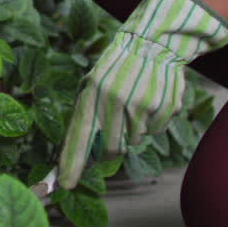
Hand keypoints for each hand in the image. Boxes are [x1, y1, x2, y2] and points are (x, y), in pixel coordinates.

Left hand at [57, 0, 227, 189]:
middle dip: (107, 151)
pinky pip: (154, 131)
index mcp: (92, 93)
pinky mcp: (163, 107)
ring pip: (133, 141)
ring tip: (133, 105)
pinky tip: (149, 101)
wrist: (152, 42)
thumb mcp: (92, 82)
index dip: (71, 164)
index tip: (64, 184)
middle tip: (112, 137)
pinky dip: (150, 123)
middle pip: (109, 148)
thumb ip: (85, 115)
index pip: (78, 137)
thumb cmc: (116, 67)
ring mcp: (141, 105)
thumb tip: (81, 154)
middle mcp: (115, 100)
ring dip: (131, 131)